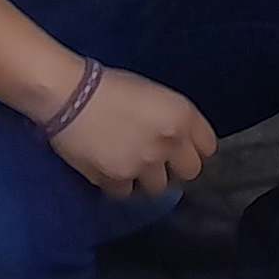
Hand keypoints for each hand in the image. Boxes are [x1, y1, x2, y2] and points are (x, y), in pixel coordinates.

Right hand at [49, 67, 214, 198]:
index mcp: (183, 116)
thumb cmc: (111, 86)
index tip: (183, 150)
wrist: (70, 96)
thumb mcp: (155, 96)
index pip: (208, 147)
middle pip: (190, 172)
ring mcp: (143, 165)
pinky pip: (125, 192)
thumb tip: (178, 141)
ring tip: (132, 165)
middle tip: (160, 162)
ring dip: (148, 179)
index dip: (195, 149)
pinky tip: (110, 170)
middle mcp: (169, 144)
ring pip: (159, 188)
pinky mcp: (115, 180)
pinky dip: (119, 184)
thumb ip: (173, 120)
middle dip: (177, 168)